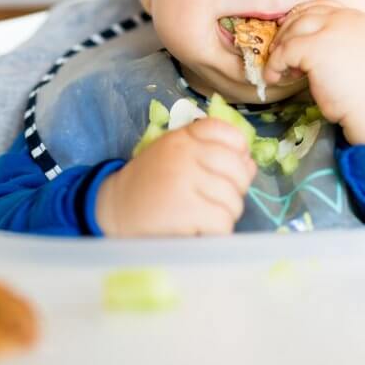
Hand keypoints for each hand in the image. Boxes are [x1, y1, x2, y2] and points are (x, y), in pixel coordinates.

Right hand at [95, 118, 256, 236]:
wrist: (113, 208)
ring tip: (202, 217)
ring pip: (233, 200)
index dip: (238, 152)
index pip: (227, 132)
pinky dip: (216, 232)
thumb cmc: (151, 184)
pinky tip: (200, 230)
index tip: (227, 169)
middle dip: (235, 190)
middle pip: (238, 170)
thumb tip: (250, 164)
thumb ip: (211, 153)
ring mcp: (185, 179)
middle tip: (216, 201)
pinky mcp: (184, 209)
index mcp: (184, 137)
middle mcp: (185, 153)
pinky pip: (222, 221)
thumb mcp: (177, 156)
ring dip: (224, 215)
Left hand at [263, 0, 364, 145]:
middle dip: (286, 33)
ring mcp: (329, 30)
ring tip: (278, 69)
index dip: (300, 18)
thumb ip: (338, 41)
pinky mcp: (315, 48)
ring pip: (292, 31)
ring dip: (279, 50)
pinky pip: (285, 52)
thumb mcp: (358, 53)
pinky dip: (274, 64)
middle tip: (278, 52)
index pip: (321, 7)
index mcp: (356, 18)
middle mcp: (343, 18)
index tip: (289, 32)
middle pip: (303, 16)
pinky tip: (273, 77)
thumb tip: (307, 43)